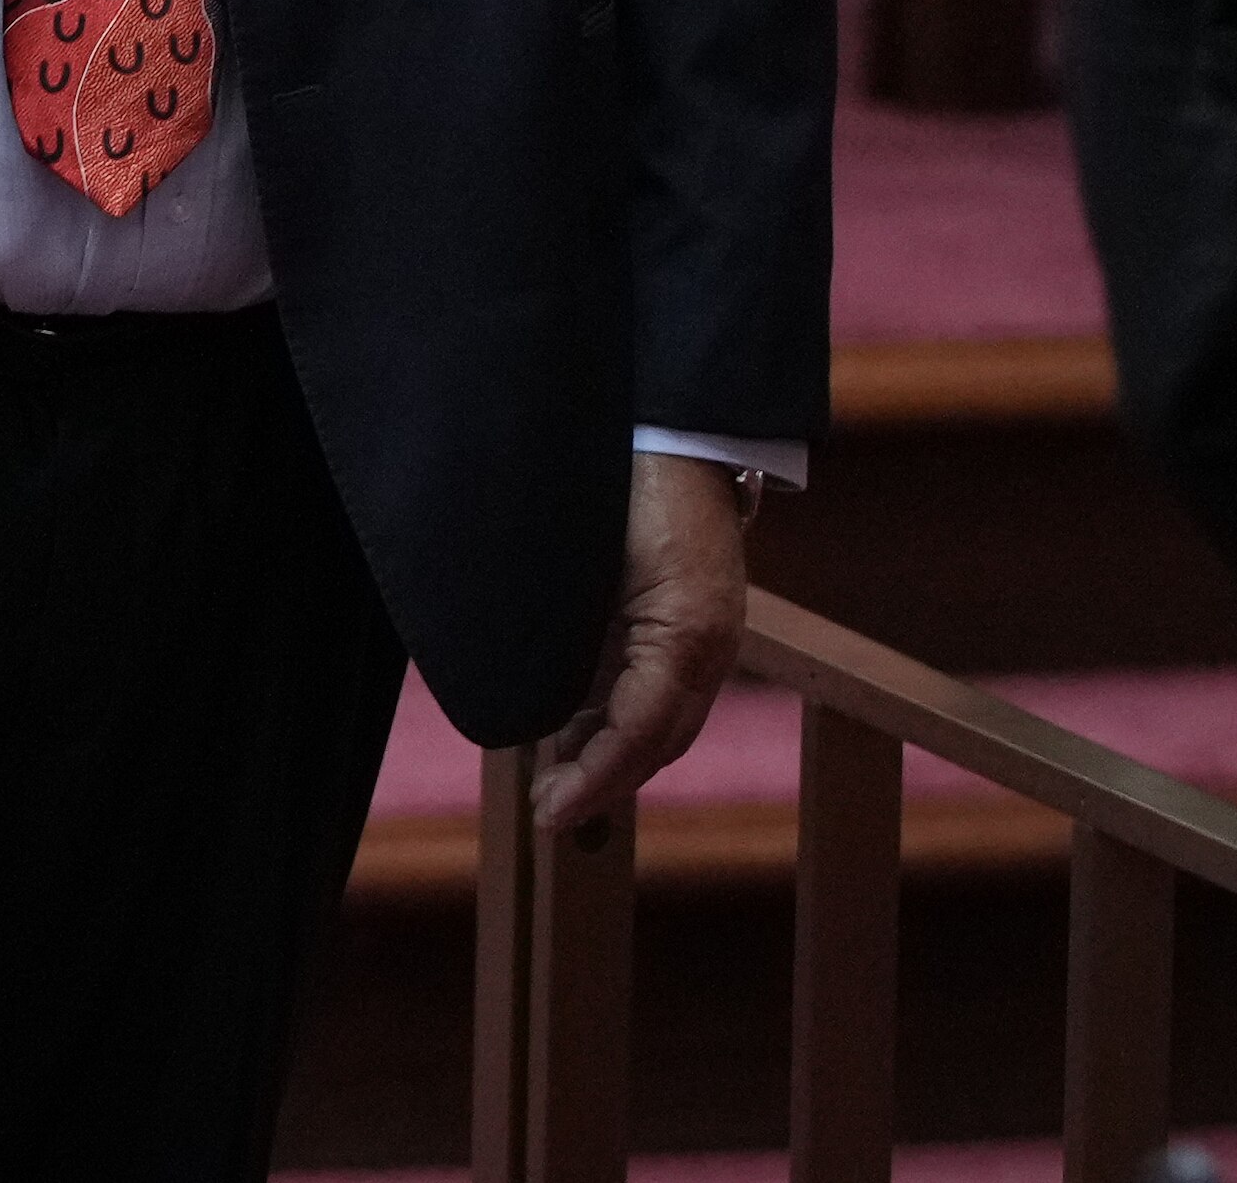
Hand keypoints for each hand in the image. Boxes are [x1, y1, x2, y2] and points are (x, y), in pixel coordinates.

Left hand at [529, 454, 747, 831]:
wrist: (667, 425)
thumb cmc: (622, 480)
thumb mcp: (589, 562)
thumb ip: (568, 638)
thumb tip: (530, 704)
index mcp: (689, 636)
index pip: (641, 733)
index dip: (594, 778)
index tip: (549, 811)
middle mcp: (706, 646)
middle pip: (655, 741)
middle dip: (602, 780)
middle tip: (546, 809)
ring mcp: (703, 637)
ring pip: (659, 724)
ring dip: (609, 756)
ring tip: (555, 783)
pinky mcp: (687, 624)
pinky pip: (657, 693)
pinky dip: (618, 723)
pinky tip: (578, 734)